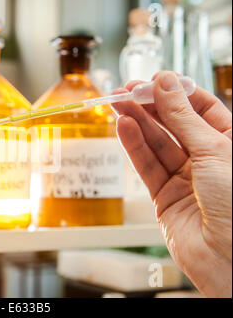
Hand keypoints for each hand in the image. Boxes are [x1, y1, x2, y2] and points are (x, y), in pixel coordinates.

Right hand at [112, 71, 231, 297]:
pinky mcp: (164, 197)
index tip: (154, 80)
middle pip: (173, 124)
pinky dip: (134, 146)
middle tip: (125, 90)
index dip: (177, 92)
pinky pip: (146, 166)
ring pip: (156, 144)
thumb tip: (166, 84)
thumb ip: (183, 117)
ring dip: (136, 122)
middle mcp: (207, 159)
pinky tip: (124, 127)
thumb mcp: (214, 150)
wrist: (229, 259)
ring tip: (117, 103)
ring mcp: (184, 178)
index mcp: (230, 143)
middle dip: (149, 106)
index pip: (201, 108)